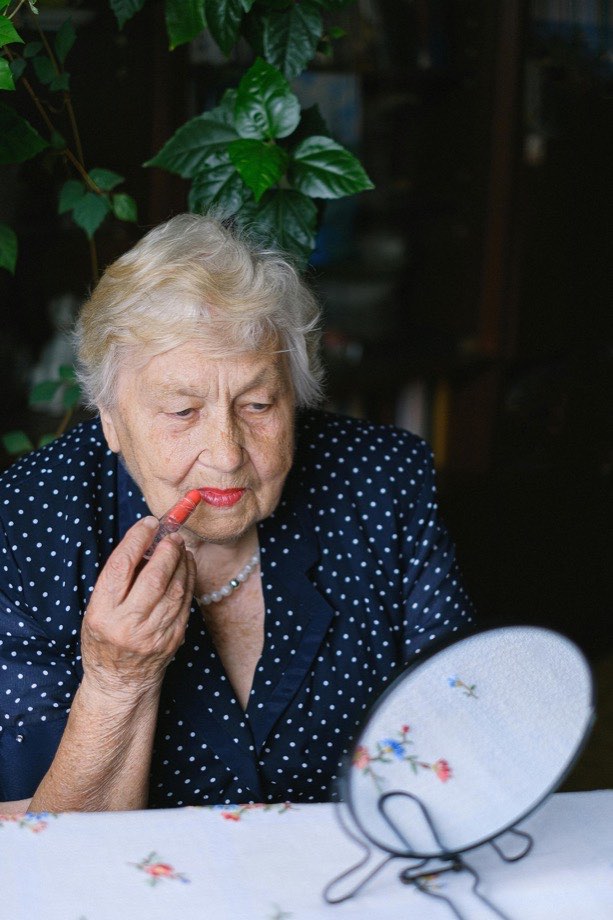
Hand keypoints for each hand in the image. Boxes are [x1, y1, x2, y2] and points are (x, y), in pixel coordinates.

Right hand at [80, 517, 195, 700]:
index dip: (137, 540)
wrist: (120, 683)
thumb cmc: (104, 639)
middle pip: (154, 576)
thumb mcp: (98, 609)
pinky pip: (185, 602)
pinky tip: (187, 566)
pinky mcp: (173, 639)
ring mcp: (153, 634)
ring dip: (182, 562)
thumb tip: (147, 542)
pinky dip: (189, 579)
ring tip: (180, 547)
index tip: (149, 524)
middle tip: (172, 535)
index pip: (121, 567)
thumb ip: (119, 579)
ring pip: (175, 588)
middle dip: (167, 550)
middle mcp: (127, 624)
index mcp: (102, 613)